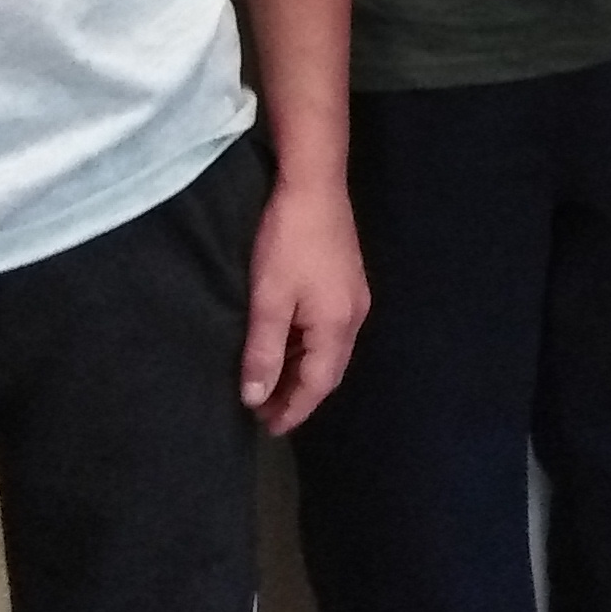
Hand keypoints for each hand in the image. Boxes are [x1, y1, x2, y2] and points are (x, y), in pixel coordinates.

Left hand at [241, 166, 370, 434]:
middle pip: (329, 370)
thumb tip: (256, 397)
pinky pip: (330, 330)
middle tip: (267, 413)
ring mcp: (354, 296)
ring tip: (271, 384)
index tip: (268, 429)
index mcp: (337, 325)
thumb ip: (263, 351)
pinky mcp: (347, 281)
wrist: (314, 183)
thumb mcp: (268, 299)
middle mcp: (354, 315)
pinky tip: (286, 345)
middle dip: (299, 395)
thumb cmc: (287, 241)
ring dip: (302, 371)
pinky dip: (308, 348)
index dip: (294, 409)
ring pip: (330, 350)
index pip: (318, 383)